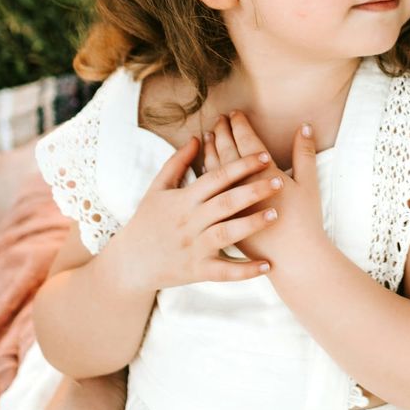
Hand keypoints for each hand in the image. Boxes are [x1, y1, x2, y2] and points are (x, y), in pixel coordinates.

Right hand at [110, 136, 280, 288]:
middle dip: (253, 190)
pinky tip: (267, 266)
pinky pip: (224, 272)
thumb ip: (177, 163)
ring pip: (226, 234)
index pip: (216, 178)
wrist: (129, 263)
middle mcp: (190, 222)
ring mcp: (194, 248)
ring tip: (276, 214)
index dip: (240, 166)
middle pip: (226, 203)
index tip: (265, 156)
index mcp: (184, 200)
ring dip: (252, 224)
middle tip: (280, 180)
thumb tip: (197, 137)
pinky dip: (245, 271)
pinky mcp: (197, 271)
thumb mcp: (156, 190)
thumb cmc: (146, 222)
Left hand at [204, 112, 327, 267]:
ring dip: (209, 152)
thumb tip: (304, 126)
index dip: (239, 125)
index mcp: (262, 175)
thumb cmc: (304, 221)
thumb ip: (305, 153)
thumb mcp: (309, 184)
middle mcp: (241, 188)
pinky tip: (203, 171)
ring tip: (207, 137)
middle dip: (221, 134)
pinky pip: (207, 195)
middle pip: (226, 154)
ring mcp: (228, 205)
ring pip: (212, 173)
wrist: (292, 259)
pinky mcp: (222, 220)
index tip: (234, 113)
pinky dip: (204, 178)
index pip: (246, 143)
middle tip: (219, 120)